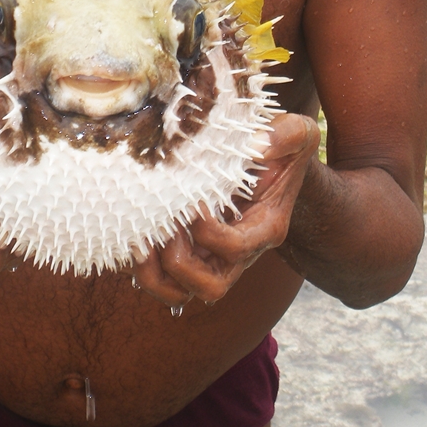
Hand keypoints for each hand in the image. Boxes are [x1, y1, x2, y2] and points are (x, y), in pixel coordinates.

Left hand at [131, 113, 319, 306]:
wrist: (271, 159)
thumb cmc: (280, 147)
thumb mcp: (296, 134)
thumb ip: (289, 135)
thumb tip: (261, 142)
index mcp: (265, 227)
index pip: (236, 249)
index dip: (209, 232)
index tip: (192, 200)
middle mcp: (239, 252)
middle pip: (210, 287)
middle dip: (179, 262)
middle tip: (163, 224)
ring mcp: (212, 255)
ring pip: (180, 293)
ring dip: (154, 274)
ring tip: (139, 237)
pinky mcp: (190, 250)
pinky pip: (161, 279)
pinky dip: (140, 268)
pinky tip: (130, 234)